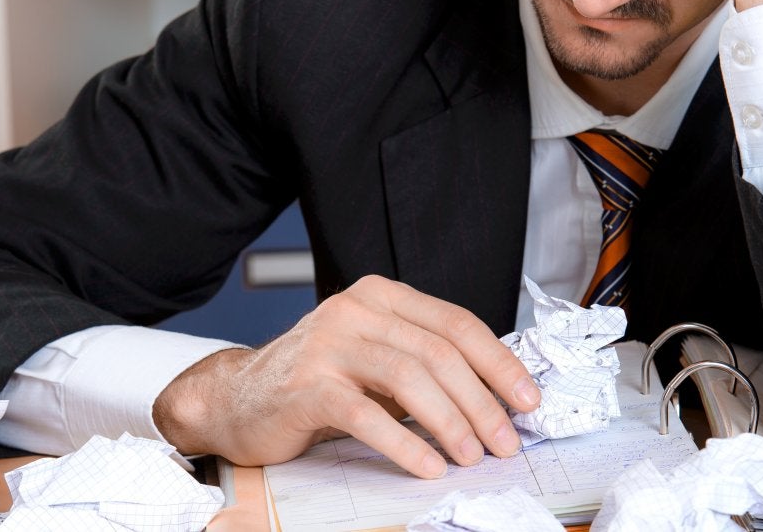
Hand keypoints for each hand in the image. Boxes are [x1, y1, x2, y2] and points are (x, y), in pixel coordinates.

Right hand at [153, 275, 539, 477]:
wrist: (234, 400)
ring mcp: (327, 345)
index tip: (528, 399)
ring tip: (472, 456)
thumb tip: (494, 396)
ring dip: (451, 422)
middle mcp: (355, 311)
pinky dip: (404, 443)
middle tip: (505, 441)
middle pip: (438, 353)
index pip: (455, 323)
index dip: (498, 362)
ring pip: (409, 378)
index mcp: (380, 298)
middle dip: (482, 402)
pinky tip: (427, 465)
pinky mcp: (306, 386)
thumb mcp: (373, 359)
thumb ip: (421, 363)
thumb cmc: (314, 383)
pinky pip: (367, 415)